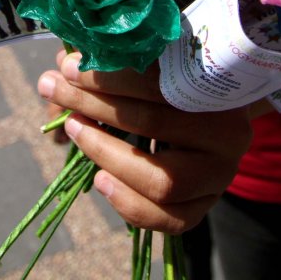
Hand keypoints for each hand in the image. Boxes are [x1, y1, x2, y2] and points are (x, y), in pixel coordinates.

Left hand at [37, 49, 254, 233]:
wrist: (212, 123)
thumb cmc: (175, 84)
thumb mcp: (157, 66)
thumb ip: (121, 61)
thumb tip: (65, 64)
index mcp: (219, 91)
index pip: (158, 80)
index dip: (109, 74)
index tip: (68, 65)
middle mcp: (227, 136)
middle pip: (154, 123)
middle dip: (94, 104)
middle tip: (53, 87)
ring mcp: (219, 178)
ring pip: (162, 182)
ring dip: (107, 154)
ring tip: (74, 129)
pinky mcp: (203, 208)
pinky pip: (168, 219)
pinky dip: (128, 203)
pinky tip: (99, 179)